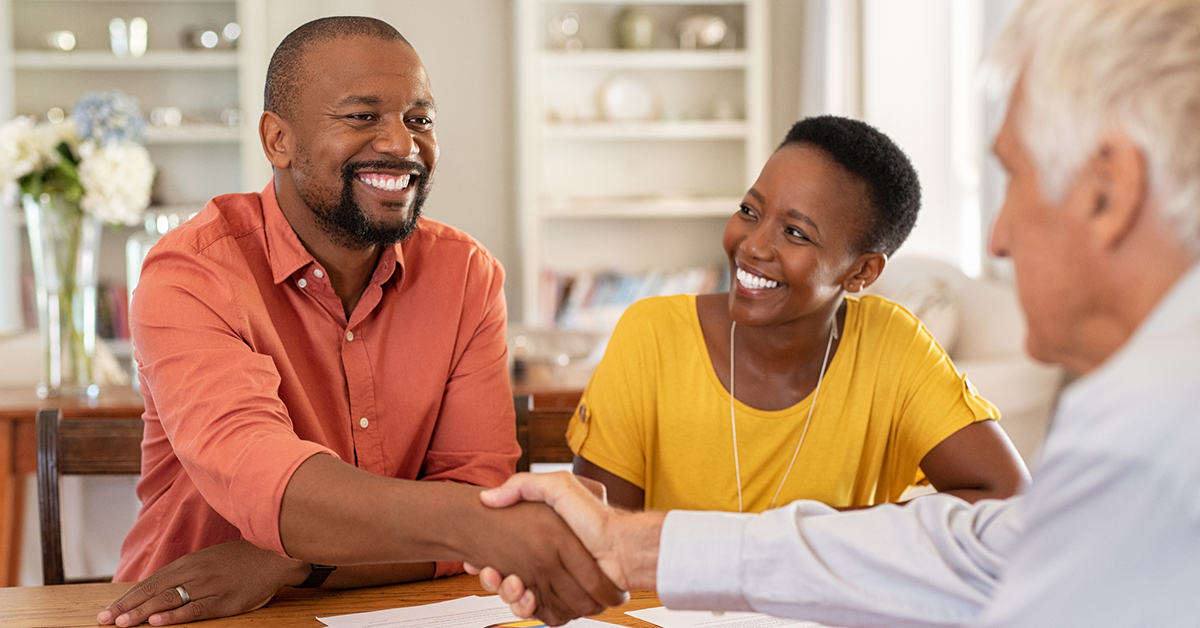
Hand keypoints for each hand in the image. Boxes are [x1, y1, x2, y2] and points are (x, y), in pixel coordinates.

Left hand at [97, 540, 306, 626]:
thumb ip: (186, 572)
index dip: (128, 596)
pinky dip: (174, 615)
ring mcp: (209, 586)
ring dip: (142, 612)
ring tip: (122, 623)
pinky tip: (157, 621)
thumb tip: (159, 587)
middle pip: (154, 590)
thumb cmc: (242, 559)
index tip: (108, 609)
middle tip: (104, 620)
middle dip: (127, 606)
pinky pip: (195, 609)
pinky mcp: (224, 600)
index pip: (151, 581)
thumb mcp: (210, 559)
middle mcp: (195, 572)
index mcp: (189, 562)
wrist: (275, 555)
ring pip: (169, 600)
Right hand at [473, 472, 663, 617]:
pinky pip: (536, 610)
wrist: (621, 548)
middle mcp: (545, 562)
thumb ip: (524, 485)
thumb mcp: (558, 485)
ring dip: (508, 593)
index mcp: (541, 539)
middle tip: (491, 573)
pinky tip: (525, 597)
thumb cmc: (594, 517)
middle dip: (494, 579)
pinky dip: (526, 607)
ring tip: (511, 583)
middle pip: (506, 577)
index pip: (503, 551)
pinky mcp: (562, 601)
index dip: (488, 560)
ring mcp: (553, 582)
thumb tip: (489, 498)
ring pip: (517, 596)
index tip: (477, 560)